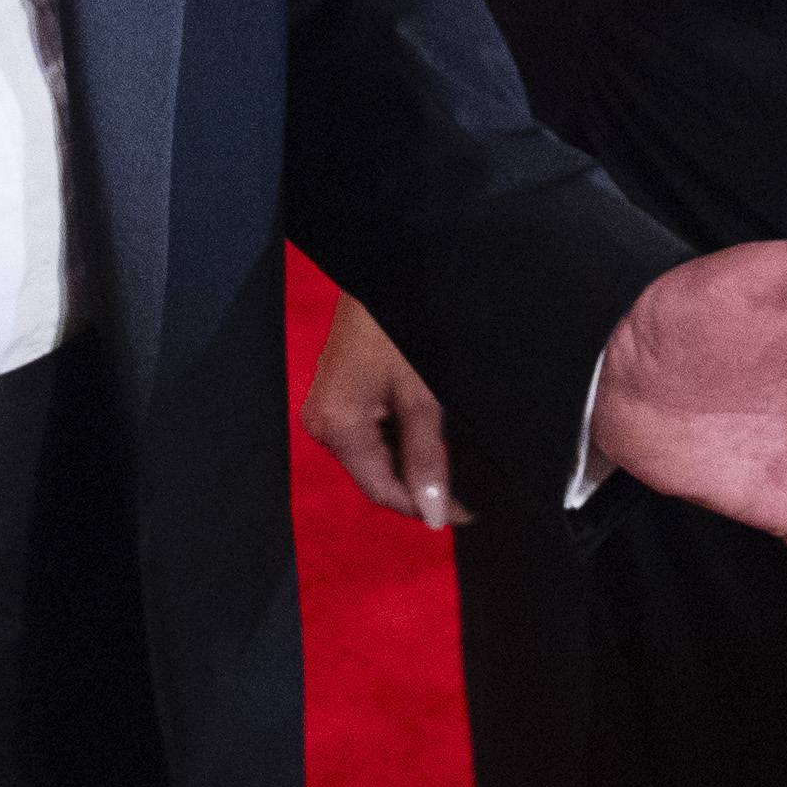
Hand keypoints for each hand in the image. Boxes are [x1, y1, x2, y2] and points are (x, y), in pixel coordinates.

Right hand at [305, 300, 458, 528]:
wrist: (382, 272)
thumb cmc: (400, 328)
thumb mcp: (423, 398)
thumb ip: (428, 459)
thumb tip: (433, 513)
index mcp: (337, 428)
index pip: (382, 490)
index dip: (424, 507)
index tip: (463, 514)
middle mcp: (322, 424)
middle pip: (377, 475)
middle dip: (419, 484)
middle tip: (465, 492)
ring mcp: (325, 410)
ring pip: (375, 456)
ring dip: (411, 461)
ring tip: (451, 458)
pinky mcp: (335, 398)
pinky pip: (369, 433)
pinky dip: (399, 438)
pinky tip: (427, 431)